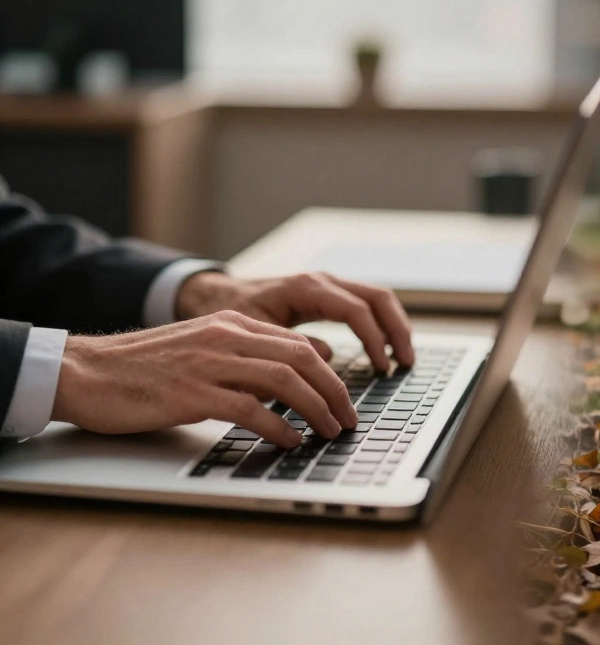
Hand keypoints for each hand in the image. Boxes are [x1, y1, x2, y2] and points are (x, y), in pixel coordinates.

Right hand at [51, 311, 357, 446]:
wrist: (85, 372)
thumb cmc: (142, 369)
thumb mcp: (201, 350)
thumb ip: (243, 358)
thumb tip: (290, 380)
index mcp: (231, 324)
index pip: (299, 343)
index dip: (330, 373)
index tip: (344, 399)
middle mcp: (225, 337)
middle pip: (302, 358)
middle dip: (334, 391)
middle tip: (348, 420)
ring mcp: (209, 363)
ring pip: (284, 379)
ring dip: (316, 409)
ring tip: (329, 432)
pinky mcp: (191, 393)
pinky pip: (249, 408)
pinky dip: (278, 426)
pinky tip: (290, 440)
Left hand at [177, 271, 414, 371]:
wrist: (212, 296)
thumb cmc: (228, 314)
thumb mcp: (254, 334)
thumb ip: (289, 346)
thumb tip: (327, 360)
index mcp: (307, 288)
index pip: (357, 310)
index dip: (374, 340)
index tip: (381, 368)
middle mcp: (323, 282)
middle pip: (378, 298)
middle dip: (397, 330)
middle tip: (405, 362)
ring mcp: (328, 286)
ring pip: (377, 299)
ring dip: (395, 327)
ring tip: (402, 358)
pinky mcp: (329, 295)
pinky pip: (366, 305)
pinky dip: (381, 325)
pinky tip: (384, 349)